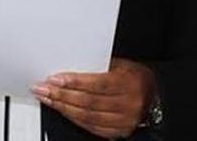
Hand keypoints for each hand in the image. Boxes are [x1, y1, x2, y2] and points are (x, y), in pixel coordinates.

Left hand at [30, 58, 155, 138]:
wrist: (153, 95)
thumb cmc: (133, 76)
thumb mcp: (119, 64)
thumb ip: (96, 67)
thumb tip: (67, 68)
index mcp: (130, 83)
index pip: (97, 84)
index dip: (74, 82)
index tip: (54, 79)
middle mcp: (129, 104)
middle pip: (88, 102)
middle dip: (61, 95)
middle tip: (42, 88)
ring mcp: (124, 121)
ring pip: (87, 117)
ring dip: (63, 107)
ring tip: (47, 98)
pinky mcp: (119, 132)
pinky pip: (91, 127)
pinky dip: (74, 119)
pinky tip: (62, 110)